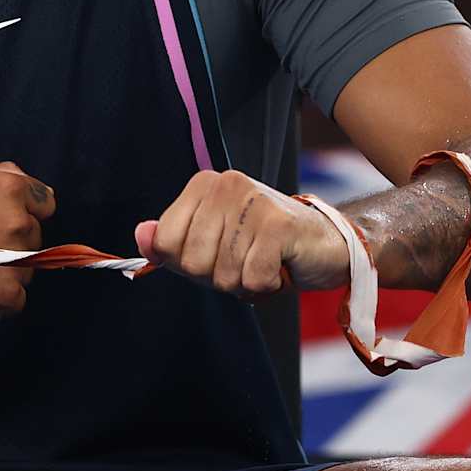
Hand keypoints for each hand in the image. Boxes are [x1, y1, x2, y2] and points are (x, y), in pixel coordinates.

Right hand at [0, 161, 56, 328]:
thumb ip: (2, 183)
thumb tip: (43, 197)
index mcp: (9, 188)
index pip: (43, 205)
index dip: (18, 215)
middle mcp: (19, 221)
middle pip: (32, 239)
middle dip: (9, 245)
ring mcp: (17, 259)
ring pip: (25, 270)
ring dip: (2, 273)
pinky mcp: (9, 294)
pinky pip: (15, 298)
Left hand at [135, 170, 349, 298]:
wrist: (329, 243)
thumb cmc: (264, 246)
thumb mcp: (211, 243)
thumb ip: (171, 242)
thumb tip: (141, 235)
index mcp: (202, 185)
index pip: (165, 243)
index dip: (189, 265)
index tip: (217, 256)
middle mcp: (226, 184)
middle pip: (192, 263)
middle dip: (219, 277)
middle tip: (246, 261)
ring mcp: (252, 201)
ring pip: (224, 275)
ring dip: (245, 283)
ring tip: (266, 262)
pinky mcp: (279, 224)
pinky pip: (253, 279)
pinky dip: (268, 286)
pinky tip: (281, 267)